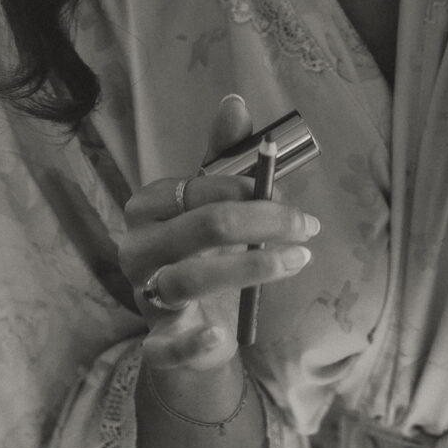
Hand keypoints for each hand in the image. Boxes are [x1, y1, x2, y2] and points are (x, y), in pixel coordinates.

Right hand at [120, 95, 318, 372]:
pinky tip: (220, 334)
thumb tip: (235, 102)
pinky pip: (166, 345)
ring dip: (254, 267)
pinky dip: (192, 342)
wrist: (194, 330)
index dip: (252, 191)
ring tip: (298, 259)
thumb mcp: (212, 204)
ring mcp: (145, 297)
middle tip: (309, 226)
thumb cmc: (204, 254)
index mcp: (148, 208)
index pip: (199, 189)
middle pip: (203, 227)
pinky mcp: (158, 343)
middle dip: (264, 222)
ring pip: (191, 279)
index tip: (292, 201)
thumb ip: (223, 157)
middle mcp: (138, 249)